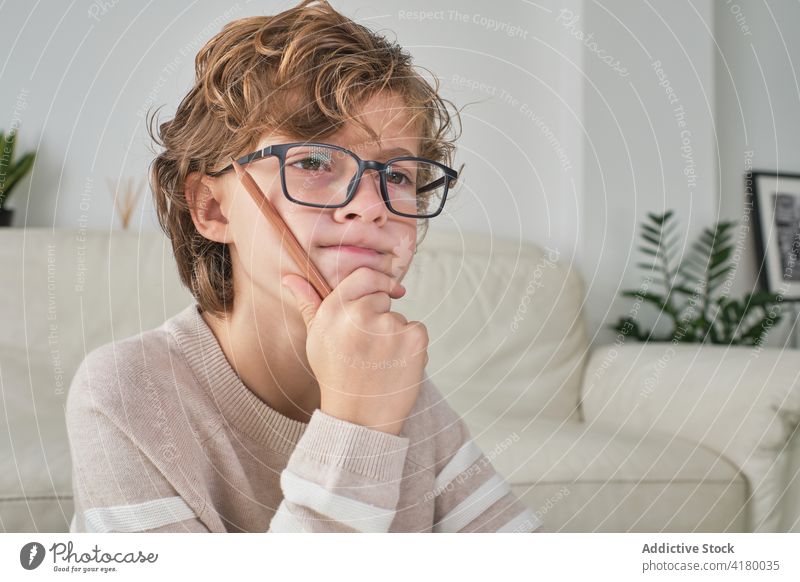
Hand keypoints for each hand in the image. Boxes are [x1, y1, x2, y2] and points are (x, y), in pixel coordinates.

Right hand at [282, 267, 427, 435]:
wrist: (359, 420)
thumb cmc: (337, 378)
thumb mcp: (317, 340)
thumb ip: (309, 305)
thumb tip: (291, 277)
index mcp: (334, 311)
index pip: (363, 276)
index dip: (376, 283)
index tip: (386, 292)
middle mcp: (359, 314)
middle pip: (383, 298)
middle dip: (381, 318)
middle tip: (368, 350)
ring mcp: (388, 326)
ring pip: (399, 318)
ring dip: (395, 335)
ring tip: (379, 363)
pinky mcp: (413, 338)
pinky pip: (417, 330)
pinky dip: (412, 346)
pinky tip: (396, 366)